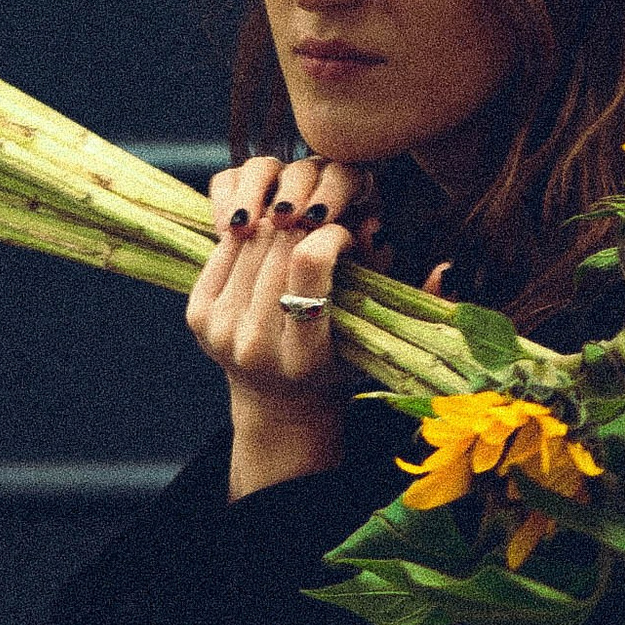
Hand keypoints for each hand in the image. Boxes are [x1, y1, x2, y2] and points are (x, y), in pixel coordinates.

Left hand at [190, 154, 383, 493]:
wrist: (279, 405)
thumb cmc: (341, 367)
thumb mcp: (376, 340)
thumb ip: (401, 295)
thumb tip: (427, 252)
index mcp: (303, 357)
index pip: (308, 267)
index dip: (330, 234)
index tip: (344, 233)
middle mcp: (254, 347)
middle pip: (278, 247)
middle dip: (305, 222)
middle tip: (322, 219)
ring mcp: (219, 331)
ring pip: (251, 241)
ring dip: (278, 223)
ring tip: (300, 228)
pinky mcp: (196, 315)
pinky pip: (226, 249)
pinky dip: (251, 234)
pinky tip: (271, 240)